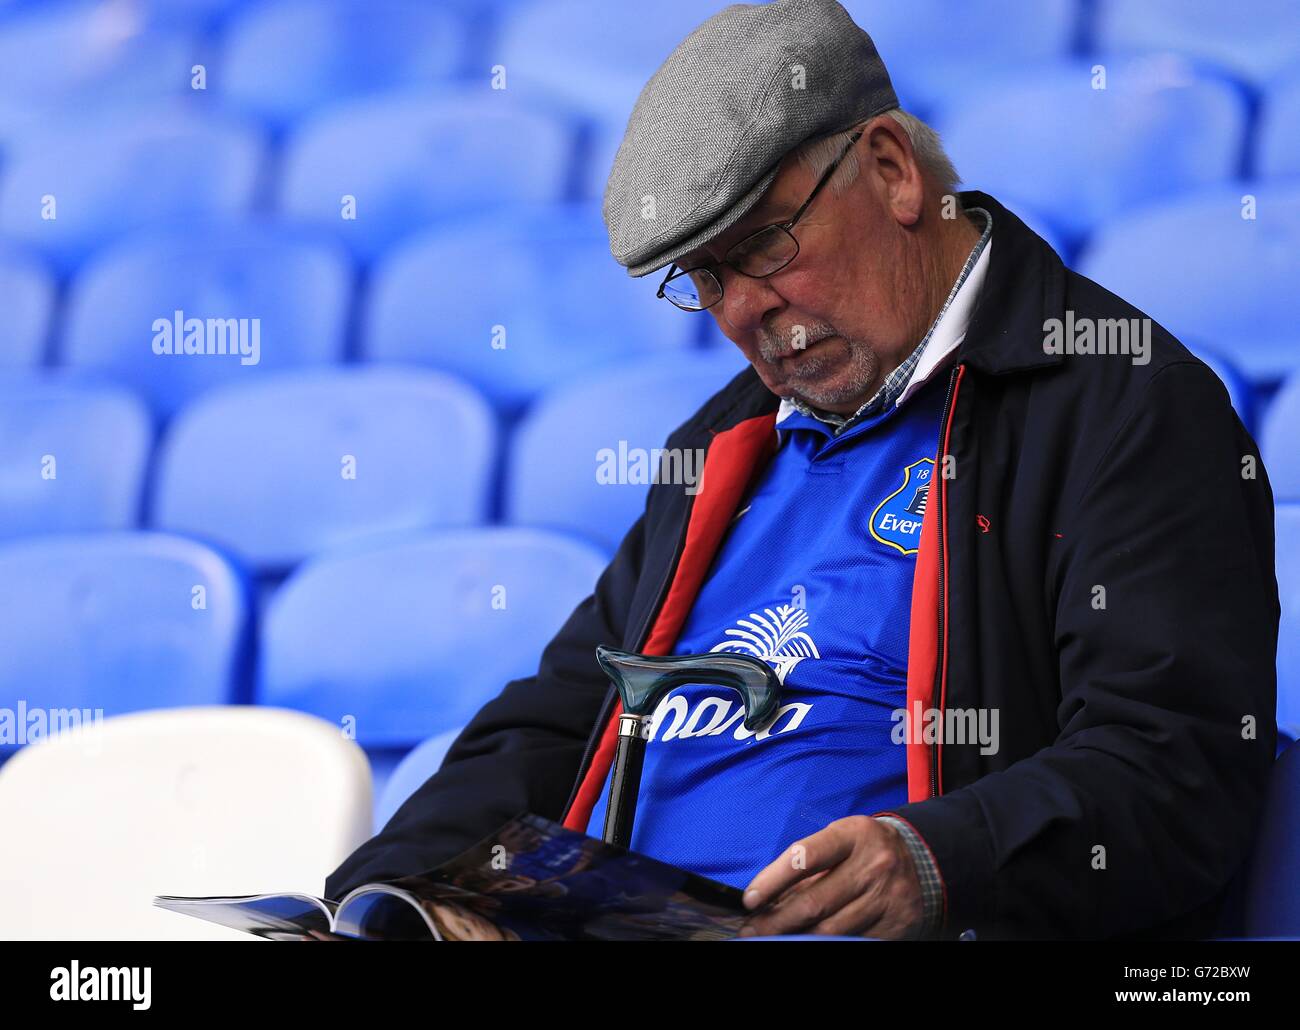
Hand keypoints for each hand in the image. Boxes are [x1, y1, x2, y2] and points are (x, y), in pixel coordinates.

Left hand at [739, 815, 923, 938]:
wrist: (927, 860)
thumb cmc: (868, 849)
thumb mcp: (842, 841)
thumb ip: (809, 867)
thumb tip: (767, 899)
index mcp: (853, 835)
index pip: (805, 856)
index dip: (773, 880)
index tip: (750, 900)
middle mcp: (872, 865)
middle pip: (814, 902)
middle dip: (776, 921)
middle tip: (751, 931)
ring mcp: (886, 898)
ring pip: (831, 929)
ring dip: (797, 938)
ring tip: (772, 941)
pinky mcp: (896, 926)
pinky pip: (854, 942)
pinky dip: (827, 946)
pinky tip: (808, 944)